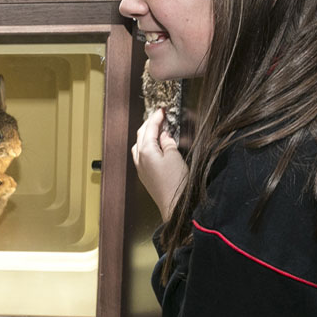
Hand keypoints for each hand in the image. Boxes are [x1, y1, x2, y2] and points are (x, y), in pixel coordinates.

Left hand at [132, 108, 186, 222]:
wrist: (175, 206)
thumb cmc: (176, 184)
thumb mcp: (175, 157)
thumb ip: (168, 142)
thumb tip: (164, 135)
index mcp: (146, 151)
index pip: (149, 129)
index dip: (156, 118)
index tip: (161, 110)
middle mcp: (139, 159)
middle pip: (141, 135)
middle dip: (150, 124)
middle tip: (159, 116)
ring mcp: (141, 168)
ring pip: (140, 145)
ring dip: (147, 135)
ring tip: (158, 129)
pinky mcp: (146, 176)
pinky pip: (142, 155)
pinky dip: (148, 145)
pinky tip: (156, 147)